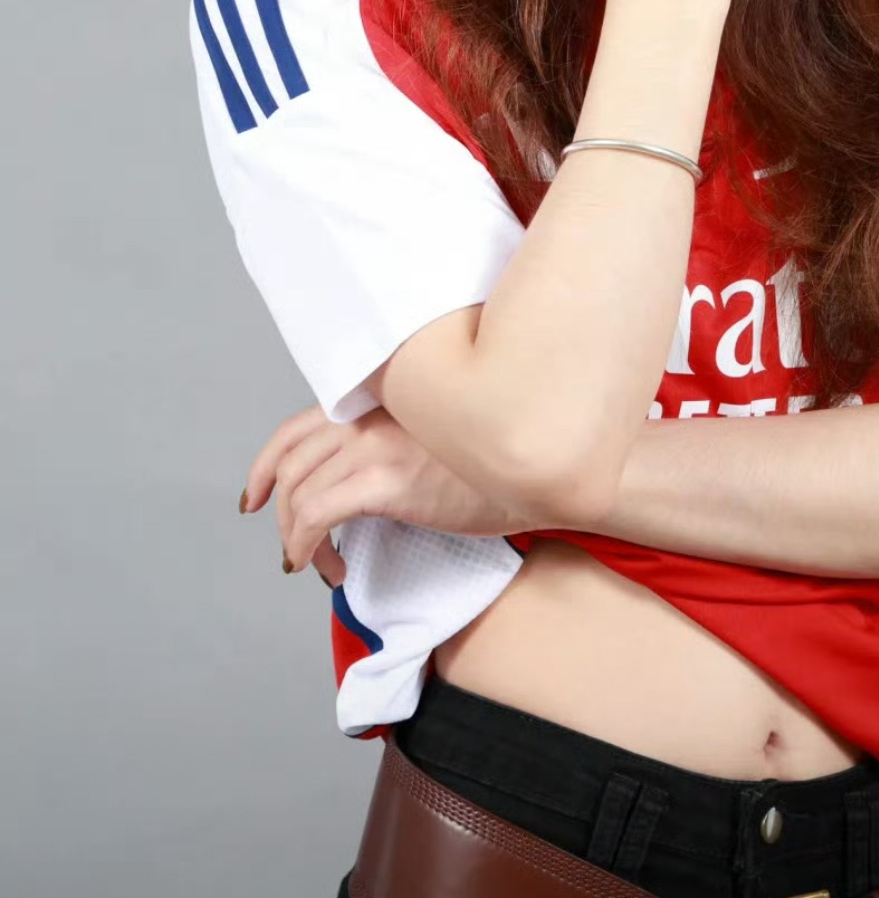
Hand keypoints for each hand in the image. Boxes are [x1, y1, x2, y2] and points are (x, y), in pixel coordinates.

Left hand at [240, 404, 539, 587]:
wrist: (533, 466)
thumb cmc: (489, 461)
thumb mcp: (429, 435)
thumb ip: (386, 438)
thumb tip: (345, 477)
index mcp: (375, 401)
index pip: (295, 427)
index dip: (263, 467)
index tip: (253, 499)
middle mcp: (369, 414)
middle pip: (289, 464)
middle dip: (277, 513)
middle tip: (291, 548)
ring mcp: (375, 444)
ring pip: (297, 495)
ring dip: (296, 539)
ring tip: (320, 565)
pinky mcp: (386, 481)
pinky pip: (316, 516)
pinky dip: (309, 547)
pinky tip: (331, 569)